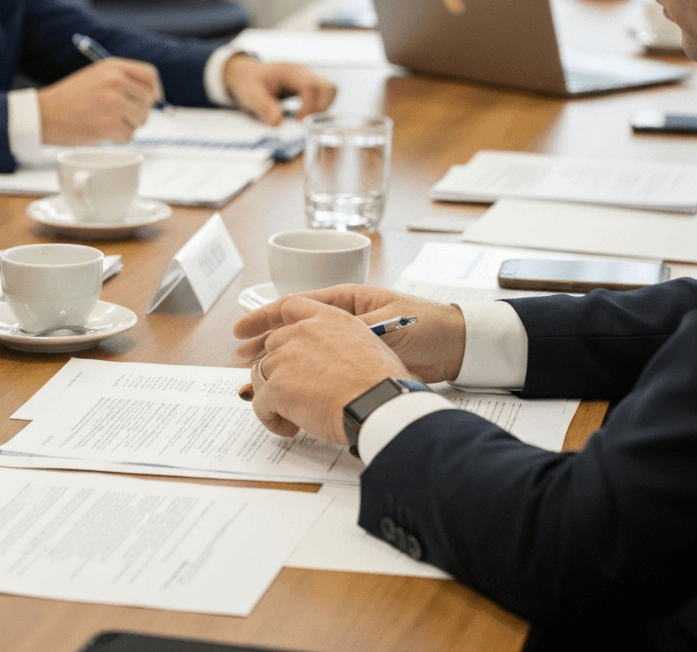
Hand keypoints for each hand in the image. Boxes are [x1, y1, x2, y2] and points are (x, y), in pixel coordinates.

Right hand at [38, 59, 161, 144]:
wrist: (45, 114)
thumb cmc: (70, 98)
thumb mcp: (96, 76)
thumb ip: (123, 80)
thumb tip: (153, 95)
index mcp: (113, 67)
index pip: (150, 75)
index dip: (154, 90)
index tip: (152, 99)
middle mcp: (115, 82)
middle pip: (148, 101)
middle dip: (139, 112)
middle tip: (120, 115)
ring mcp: (113, 103)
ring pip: (141, 120)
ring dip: (128, 125)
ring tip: (106, 121)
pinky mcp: (109, 125)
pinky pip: (129, 136)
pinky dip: (118, 138)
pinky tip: (102, 131)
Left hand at [223, 55, 335, 126]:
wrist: (247, 73)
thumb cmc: (249, 82)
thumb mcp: (250, 95)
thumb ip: (263, 108)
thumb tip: (278, 123)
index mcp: (290, 72)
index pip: (311, 87)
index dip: (309, 107)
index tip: (298, 121)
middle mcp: (304, 73)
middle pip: (328, 88)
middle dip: (321, 108)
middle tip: (304, 122)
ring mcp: (309, 78)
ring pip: (330, 91)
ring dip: (322, 108)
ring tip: (303, 120)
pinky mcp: (310, 87)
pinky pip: (325, 96)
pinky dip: (319, 108)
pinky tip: (303, 116)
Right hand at [234, 286, 464, 383]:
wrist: (458, 347)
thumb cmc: (426, 326)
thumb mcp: (384, 323)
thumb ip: (350, 331)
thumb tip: (317, 345)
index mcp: (346, 302)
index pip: (293, 306)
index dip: (263, 317)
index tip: (240, 331)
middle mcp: (342, 321)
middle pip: (292, 330)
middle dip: (263, 344)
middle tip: (239, 360)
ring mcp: (348, 343)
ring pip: (302, 352)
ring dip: (277, 364)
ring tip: (254, 380)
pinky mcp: (357, 363)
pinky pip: (319, 370)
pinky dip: (300, 380)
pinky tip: (287, 394)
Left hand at [238, 299, 409, 441]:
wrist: (380, 405)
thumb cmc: (383, 384)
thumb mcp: (367, 344)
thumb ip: (339, 342)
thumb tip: (330, 359)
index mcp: (329, 317)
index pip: (289, 307)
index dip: (266, 320)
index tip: (248, 333)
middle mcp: (304, 330)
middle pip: (272, 345)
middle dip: (277, 369)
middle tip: (292, 393)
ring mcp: (287, 357)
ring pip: (261, 374)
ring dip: (274, 395)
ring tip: (297, 415)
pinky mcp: (278, 386)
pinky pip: (261, 404)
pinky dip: (271, 418)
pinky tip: (289, 427)